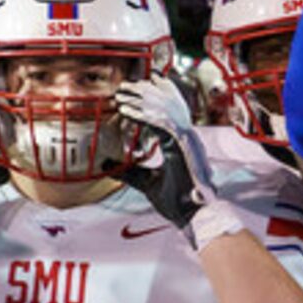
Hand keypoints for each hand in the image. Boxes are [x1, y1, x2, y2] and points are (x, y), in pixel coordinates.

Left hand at [113, 76, 218, 224]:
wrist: (191, 215)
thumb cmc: (176, 203)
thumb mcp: (147, 184)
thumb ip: (131, 174)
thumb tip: (110, 168)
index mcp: (178, 145)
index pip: (163, 117)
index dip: (147, 104)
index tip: (130, 96)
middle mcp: (183, 139)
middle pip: (165, 107)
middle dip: (145, 94)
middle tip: (125, 87)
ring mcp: (184, 141)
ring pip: (162, 111)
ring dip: (141, 101)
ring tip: (123, 94)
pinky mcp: (181, 146)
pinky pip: (161, 124)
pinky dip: (143, 117)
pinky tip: (127, 112)